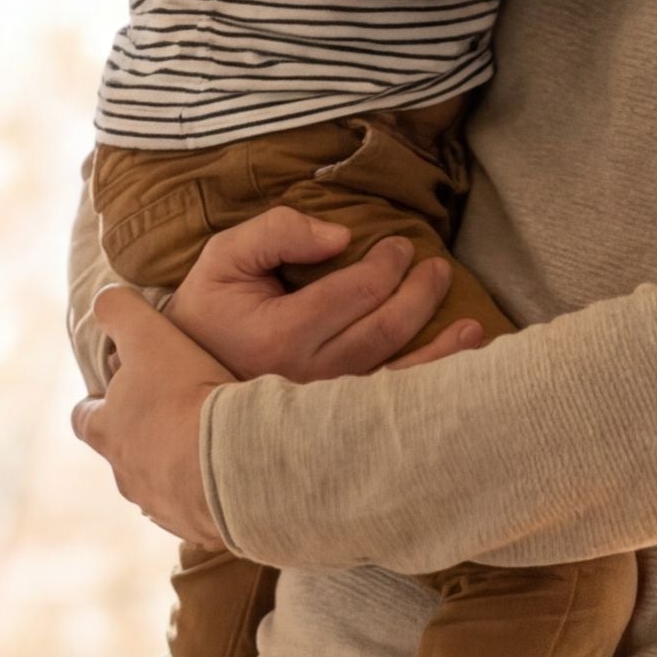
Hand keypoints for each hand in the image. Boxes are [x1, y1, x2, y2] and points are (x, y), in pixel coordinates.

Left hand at [69, 285, 236, 543]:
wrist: (232, 462)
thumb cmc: (185, 397)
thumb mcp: (149, 336)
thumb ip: (120, 312)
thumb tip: (104, 300)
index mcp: (108, 433)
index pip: (85, 418)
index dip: (96, 404)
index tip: (114, 393)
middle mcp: (128, 477)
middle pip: (124, 457)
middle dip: (142, 440)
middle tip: (171, 420)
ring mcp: (163, 508)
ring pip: (162, 487)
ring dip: (178, 470)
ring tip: (208, 450)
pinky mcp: (202, 528)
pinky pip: (201, 512)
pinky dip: (209, 496)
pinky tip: (233, 478)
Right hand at [167, 205, 477, 382]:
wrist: (185, 376)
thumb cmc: (209, 309)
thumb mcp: (224, 256)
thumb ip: (276, 232)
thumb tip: (341, 236)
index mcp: (279, 335)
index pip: (352, 293)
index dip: (384, 265)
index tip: (399, 246)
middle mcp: (305, 376)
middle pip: (382, 329)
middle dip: (417, 294)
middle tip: (434, 268)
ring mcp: (323, 405)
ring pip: (397, 375)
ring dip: (442, 350)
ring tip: (472, 325)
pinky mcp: (334, 424)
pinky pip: (392, 406)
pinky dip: (431, 390)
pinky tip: (462, 377)